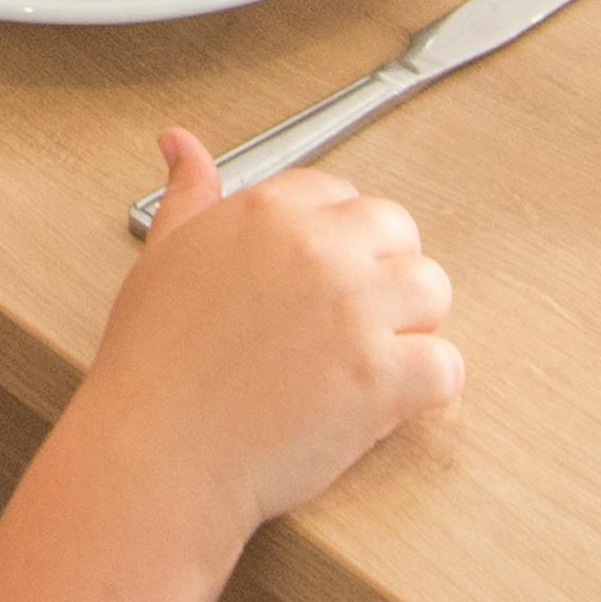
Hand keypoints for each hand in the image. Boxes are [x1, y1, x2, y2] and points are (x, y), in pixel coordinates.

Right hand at [82, 133, 463, 536]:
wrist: (158, 457)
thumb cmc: (154, 366)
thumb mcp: (162, 258)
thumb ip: (188, 195)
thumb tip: (180, 144)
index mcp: (268, 211)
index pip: (340, 194)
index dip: (335, 240)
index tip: (317, 277)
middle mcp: (319, 249)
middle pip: (397, 232)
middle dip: (381, 273)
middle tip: (344, 322)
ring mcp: (356, 311)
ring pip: (432, 290)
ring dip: (410, 324)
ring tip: (364, 360)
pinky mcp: (382, 377)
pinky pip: (446, 365)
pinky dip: (427, 389)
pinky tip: (384, 401)